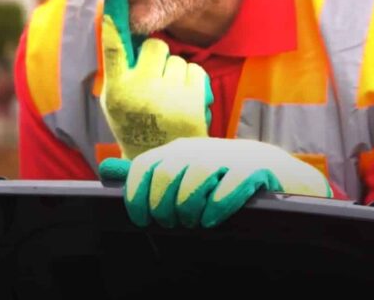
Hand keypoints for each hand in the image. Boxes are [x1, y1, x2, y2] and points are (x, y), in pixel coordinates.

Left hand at [98, 138, 336, 228]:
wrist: (269, 168)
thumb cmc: (216, 174)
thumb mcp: (179, 169)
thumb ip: (145, 172)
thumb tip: (104, 170)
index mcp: (176, 151)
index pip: (144, 168)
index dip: (136, 196)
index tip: (141, 219)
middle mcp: (197, 151)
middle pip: (165, 178)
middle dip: (163, 208)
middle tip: (172, 223)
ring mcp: (226, 159)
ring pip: (193, 183)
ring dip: (188, 210)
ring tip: (193, 222)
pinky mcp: (251, 171)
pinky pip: (227, 189)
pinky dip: (216, 208)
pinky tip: (212, 219)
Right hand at [99, 0, 212, 159]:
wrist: (167, 166)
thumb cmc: (140, 129)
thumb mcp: (118, 104)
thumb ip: (121, 72)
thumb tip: (125, 32)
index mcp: (116, 90)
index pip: (112, 47)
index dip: (114, 18)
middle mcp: (138, 89)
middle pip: (155, 46)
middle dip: (159, 58)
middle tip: (157, 83)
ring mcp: (166, 94)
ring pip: (177, 59)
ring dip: (177, 75)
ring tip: (171, 103)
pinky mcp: (191, 99)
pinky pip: (195, 70)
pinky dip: (194, 83)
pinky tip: (187, 105)